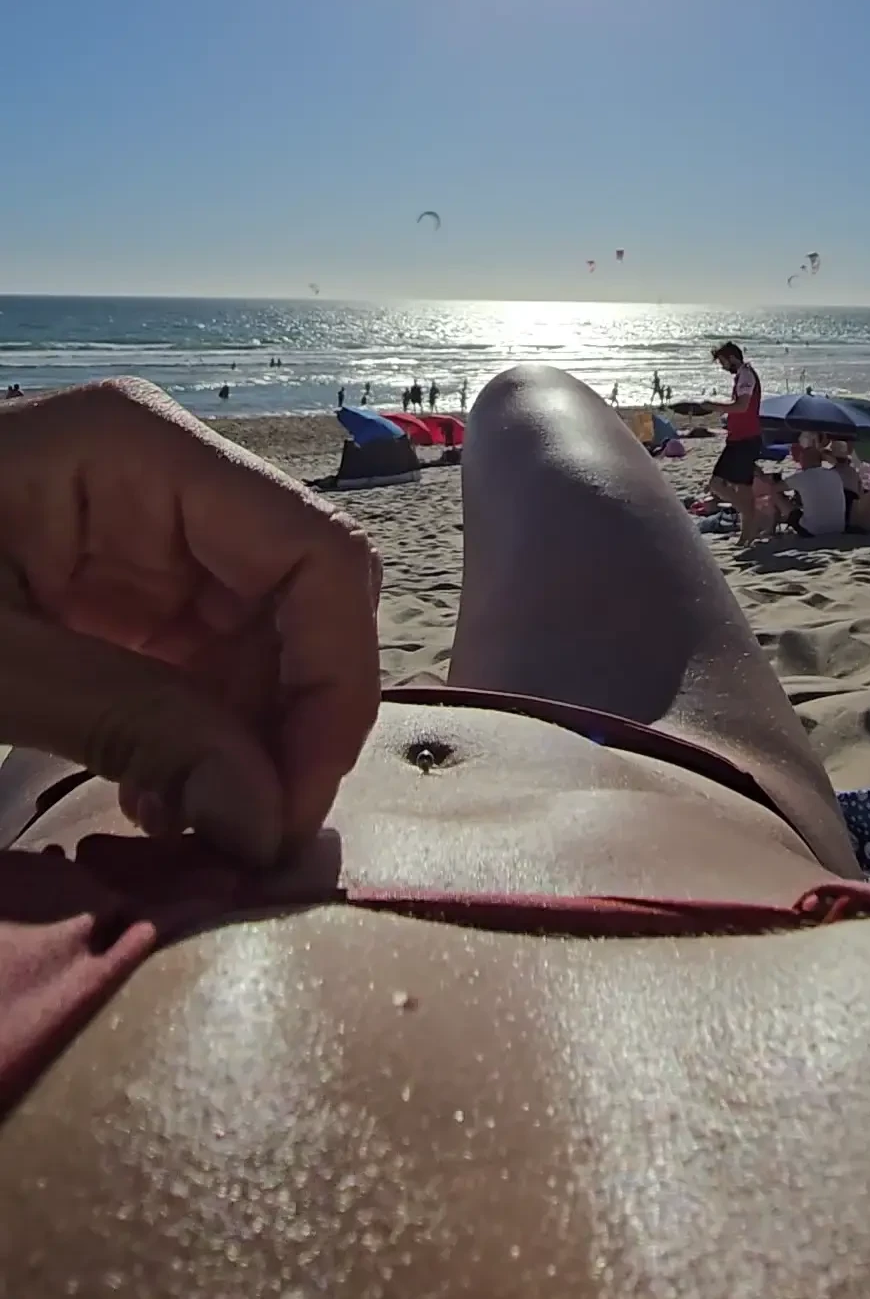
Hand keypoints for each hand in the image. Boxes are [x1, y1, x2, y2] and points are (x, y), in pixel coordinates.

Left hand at [0, 380, 380, 861]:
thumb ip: (128, 723)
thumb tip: (262, 818)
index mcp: (137, 451)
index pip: (312, 554)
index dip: (331, 682)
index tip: (285, 807)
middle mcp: (160, 482)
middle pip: (300, 604)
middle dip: (288, 727)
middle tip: (247, 847)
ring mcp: (137, 539)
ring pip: (260, 648)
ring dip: (245, 749)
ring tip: (191, 837)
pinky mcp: (108, 597)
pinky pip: (198, 670)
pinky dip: (196, 746)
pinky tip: (152, 803)